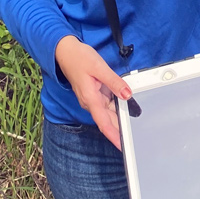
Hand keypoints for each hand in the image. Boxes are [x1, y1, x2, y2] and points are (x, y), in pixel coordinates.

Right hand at [55, 35, 130, 149]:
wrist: (65, 52)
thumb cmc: (79, 59)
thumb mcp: (99, 68)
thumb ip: (114, 82)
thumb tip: (127, 94)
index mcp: (90, 99)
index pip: (104, 123)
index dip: (114, 136)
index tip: (123, 146)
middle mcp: (91, 102)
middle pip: (108, 120)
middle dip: (120, 131)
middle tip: (134, 141)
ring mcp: (92, 98)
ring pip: (109, 112)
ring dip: (119, 120)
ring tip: (134, 129)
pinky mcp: (95, 93)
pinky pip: (108, 103)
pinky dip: (117, 108)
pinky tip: (127, 109)